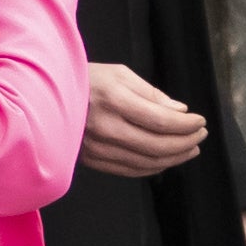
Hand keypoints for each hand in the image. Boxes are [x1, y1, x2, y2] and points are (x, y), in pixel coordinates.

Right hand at [78, 64, 205, 176]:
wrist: (45, 97)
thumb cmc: (86, 81)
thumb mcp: (119, 74)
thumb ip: (152, 94)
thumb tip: (179, 111)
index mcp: (113, 99)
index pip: (160, 119)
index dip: (186, 124)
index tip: (200, 121)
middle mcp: (105, 126)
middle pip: (156, 145)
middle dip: (185, 142)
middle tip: (200, 136)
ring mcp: (97, 147)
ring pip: (146, 162)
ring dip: (174, 158)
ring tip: (190, 149)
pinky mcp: (92, 160)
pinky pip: (130, 170)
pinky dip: (153, 168)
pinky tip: (166, 160)